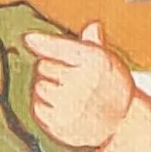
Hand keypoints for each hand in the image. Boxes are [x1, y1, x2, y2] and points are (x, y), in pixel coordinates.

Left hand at [20, 21, 150, 151]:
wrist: (122, 123)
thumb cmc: (110, 86)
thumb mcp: (107, 62)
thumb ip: (94, 43)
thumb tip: (94, 26)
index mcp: (96, 62)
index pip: (61, 48)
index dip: (43, 42)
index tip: (28, 39)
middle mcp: (85, 83)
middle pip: (42, 67)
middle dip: (52, 70)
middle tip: (72, 79)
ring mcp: (72, 106)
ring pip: (39, 87)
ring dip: (46, 89)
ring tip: (68, 95)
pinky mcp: (62, 125)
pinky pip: (37, 109)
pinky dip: (45, 108)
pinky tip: (63, 110)